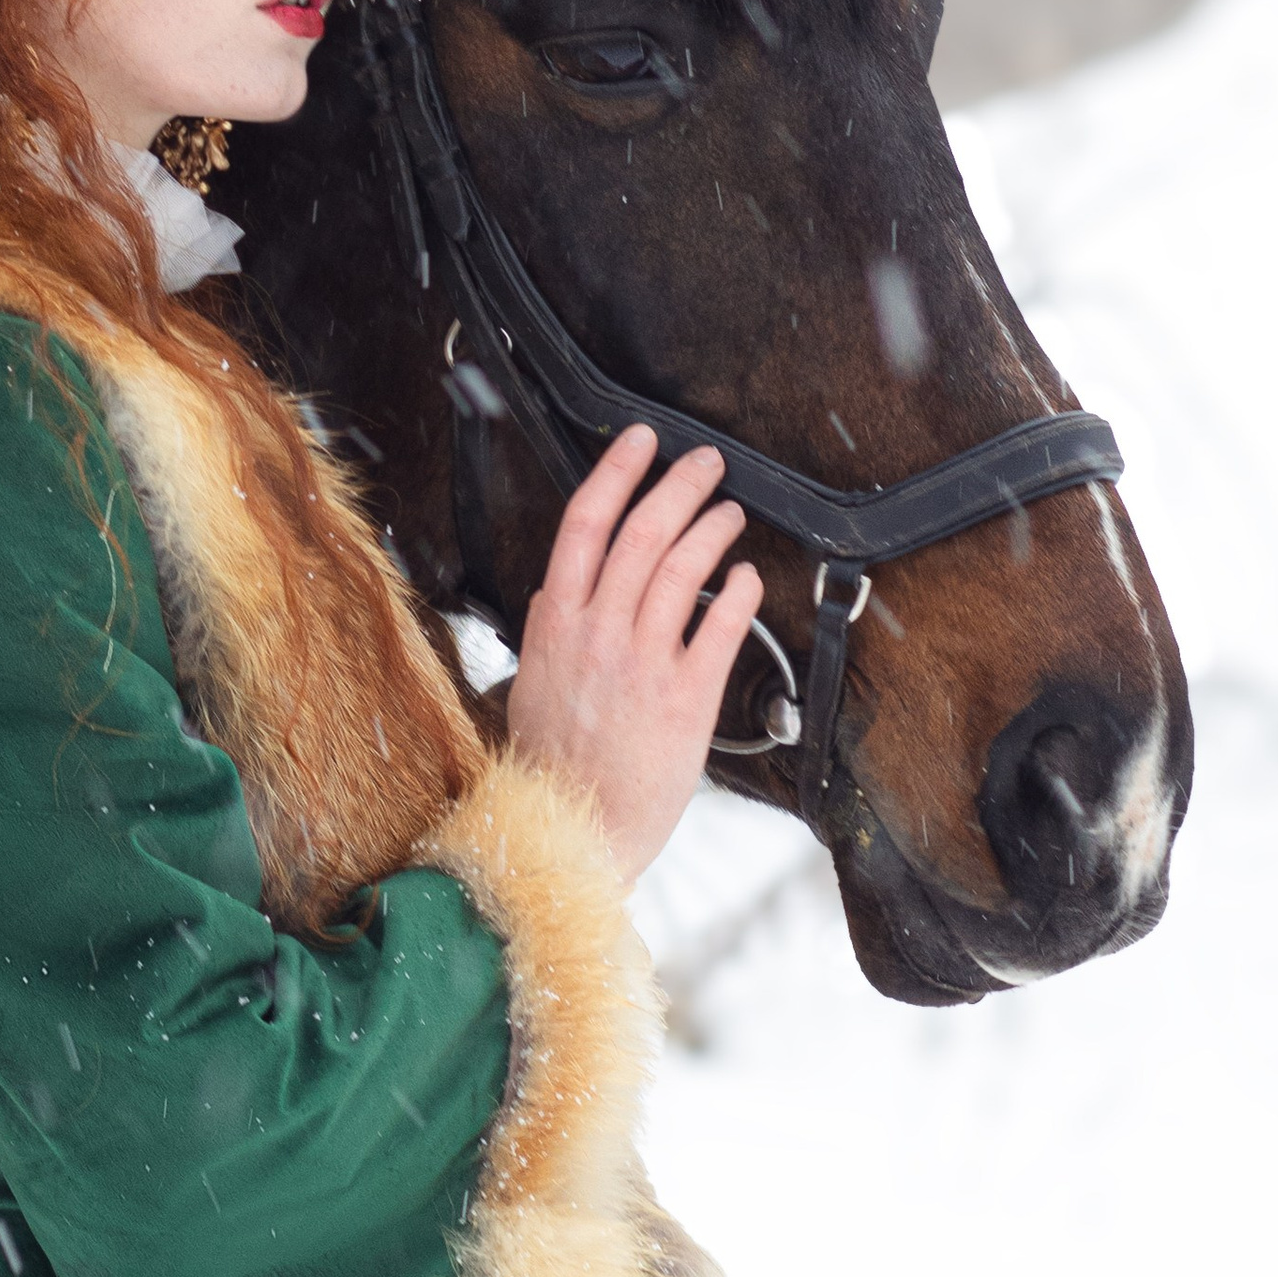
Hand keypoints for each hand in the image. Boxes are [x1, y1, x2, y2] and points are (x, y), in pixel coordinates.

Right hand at [504, 429, 760, 877]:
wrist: (572, 835)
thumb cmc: (551, 766)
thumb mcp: (530, 685)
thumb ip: (551, 634)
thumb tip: (561, 591)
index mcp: (555, 624)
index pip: (585, 524)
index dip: (616, 472)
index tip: (640, 442)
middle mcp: (597, 634)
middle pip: (641, 534)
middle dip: (677, 486)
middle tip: (703, 462)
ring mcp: (642, 664)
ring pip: (680, 571)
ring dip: (710, 530)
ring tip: (729, 513)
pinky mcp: (685, 700)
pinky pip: (719, 630)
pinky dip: (737, 594)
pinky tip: (746, 577)